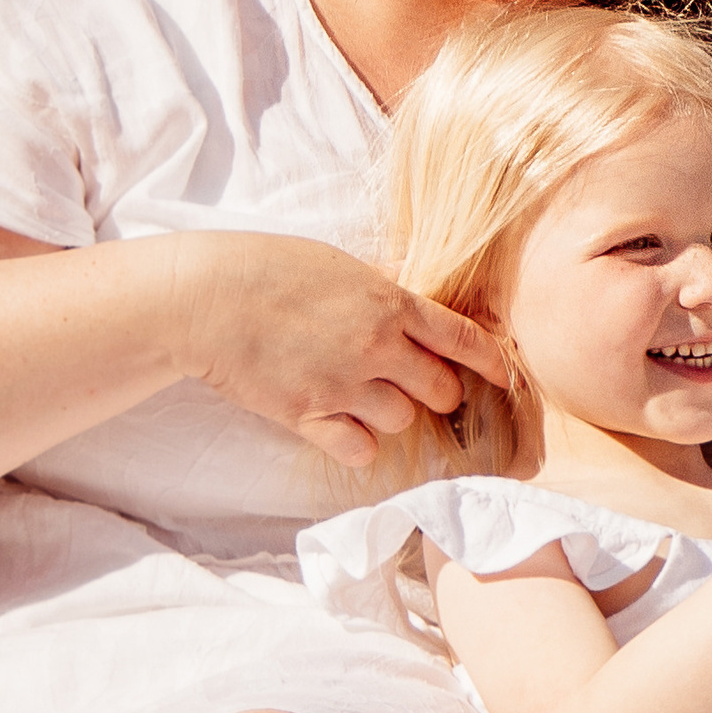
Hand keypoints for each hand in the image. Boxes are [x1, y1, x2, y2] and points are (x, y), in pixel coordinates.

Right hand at [160, 231, 509, 468]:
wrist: (205, 297)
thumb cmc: (269, 267)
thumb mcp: (340, 263)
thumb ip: (384, 284)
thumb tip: (416, 290)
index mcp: (390, 303)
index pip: (463, 339)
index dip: (492, 362)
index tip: (506, 376)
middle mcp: (377, 347)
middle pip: (441, 389)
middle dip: (439, 391)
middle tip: (421, 384)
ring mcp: (343, 385)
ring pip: (403, 420)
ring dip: (395, 413)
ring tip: (369, 397)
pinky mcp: (307, 416)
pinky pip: (360, 449)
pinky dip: (359, 443)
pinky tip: (344, 426)